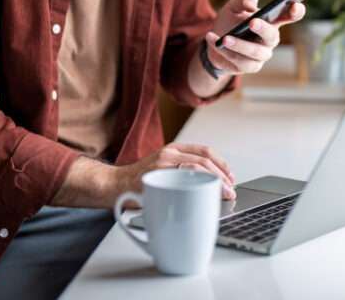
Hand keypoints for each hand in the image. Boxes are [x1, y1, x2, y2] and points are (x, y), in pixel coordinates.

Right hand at [117, 142, 236, 199]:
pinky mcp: (156, 178)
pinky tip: (204, 197)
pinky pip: (182, 182)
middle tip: (230, 190)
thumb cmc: (140, 181)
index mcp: (174, 149)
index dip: (221, 163)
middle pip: (204, 161)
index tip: (231, 176)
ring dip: (214, 183)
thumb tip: (210, 184)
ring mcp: (162, 164)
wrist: (113, 185)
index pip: (205, 151)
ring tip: (222, 194)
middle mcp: (169, 153)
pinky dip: (197, 189)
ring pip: (197, 169)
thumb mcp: (164, 168)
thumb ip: (181, 171)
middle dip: (221, 176)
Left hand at [206, 0, 305, 74]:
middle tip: (252, 22)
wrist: (214, 41)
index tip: (295, 5)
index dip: (296, 11)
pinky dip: (224, 51)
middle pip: (272, 36)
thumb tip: (252, 5)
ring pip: (255, 53)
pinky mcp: (248, 67)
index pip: (289, 16)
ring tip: (225, 38)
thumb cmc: (230, 20)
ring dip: (239, 45)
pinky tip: (213, 40)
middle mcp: (269, 40)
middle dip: (263, 29)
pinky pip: (239, 61)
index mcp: (272, 21)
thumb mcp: (234, 5)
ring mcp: (261, 55)